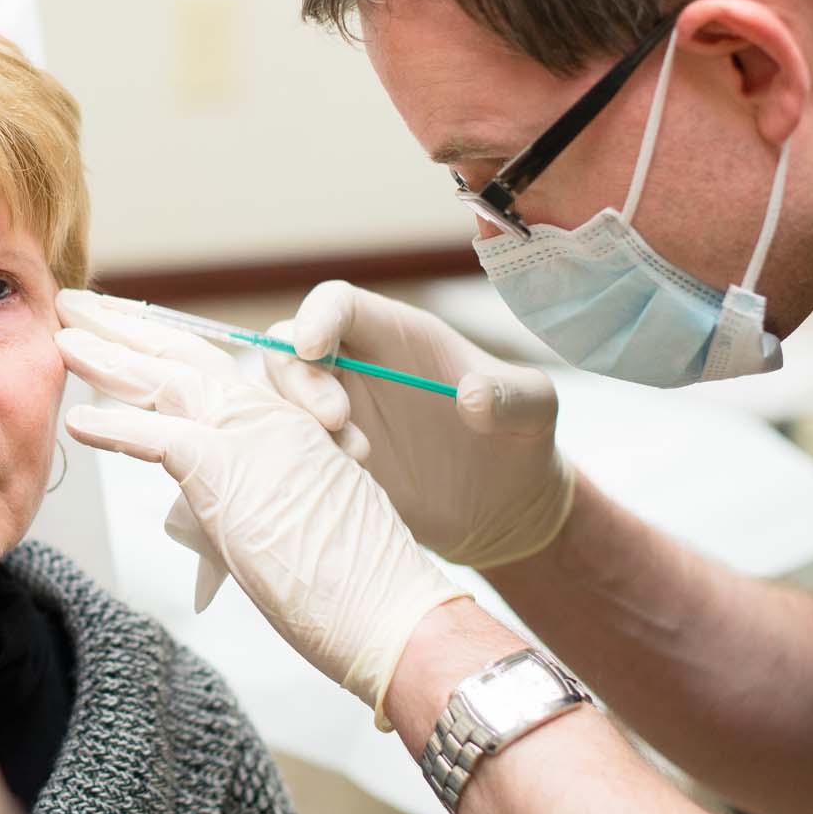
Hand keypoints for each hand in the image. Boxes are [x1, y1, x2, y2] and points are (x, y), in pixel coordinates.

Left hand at [55, 290, 465, 721]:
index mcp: (282, 422)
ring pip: (166, 380)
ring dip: (108, 358)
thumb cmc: (346, 579)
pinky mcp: (230, 469)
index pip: (210, 367)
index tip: (119, 331)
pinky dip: (114, 428)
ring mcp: (249, 436)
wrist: (387, 607)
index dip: (160, 344)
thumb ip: (242, 490)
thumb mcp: (291, 513)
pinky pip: (158, 436)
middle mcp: (266, 416)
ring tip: (63, 340)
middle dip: (126, 328)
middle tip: (77, 306)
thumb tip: (193, 501)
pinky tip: (78, 422)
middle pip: (183, 355)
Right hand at [262, 280, 572, 568]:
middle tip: (335, 421)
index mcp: (395, 335)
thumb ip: (514, 396)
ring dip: (293, 425)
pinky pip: (282, 451)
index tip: (312, 347)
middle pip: (287, 349)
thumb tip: (471, 398)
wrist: (505, 510)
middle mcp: (353, 368)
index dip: (316, 317)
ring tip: (354, 461)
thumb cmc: (520, 442)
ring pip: (276, 401)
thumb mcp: (536, 411)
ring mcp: (334, 416)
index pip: (335, 303)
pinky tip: (334, 484)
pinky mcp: (324, 461)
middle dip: (297, 379)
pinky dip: (290, 462)